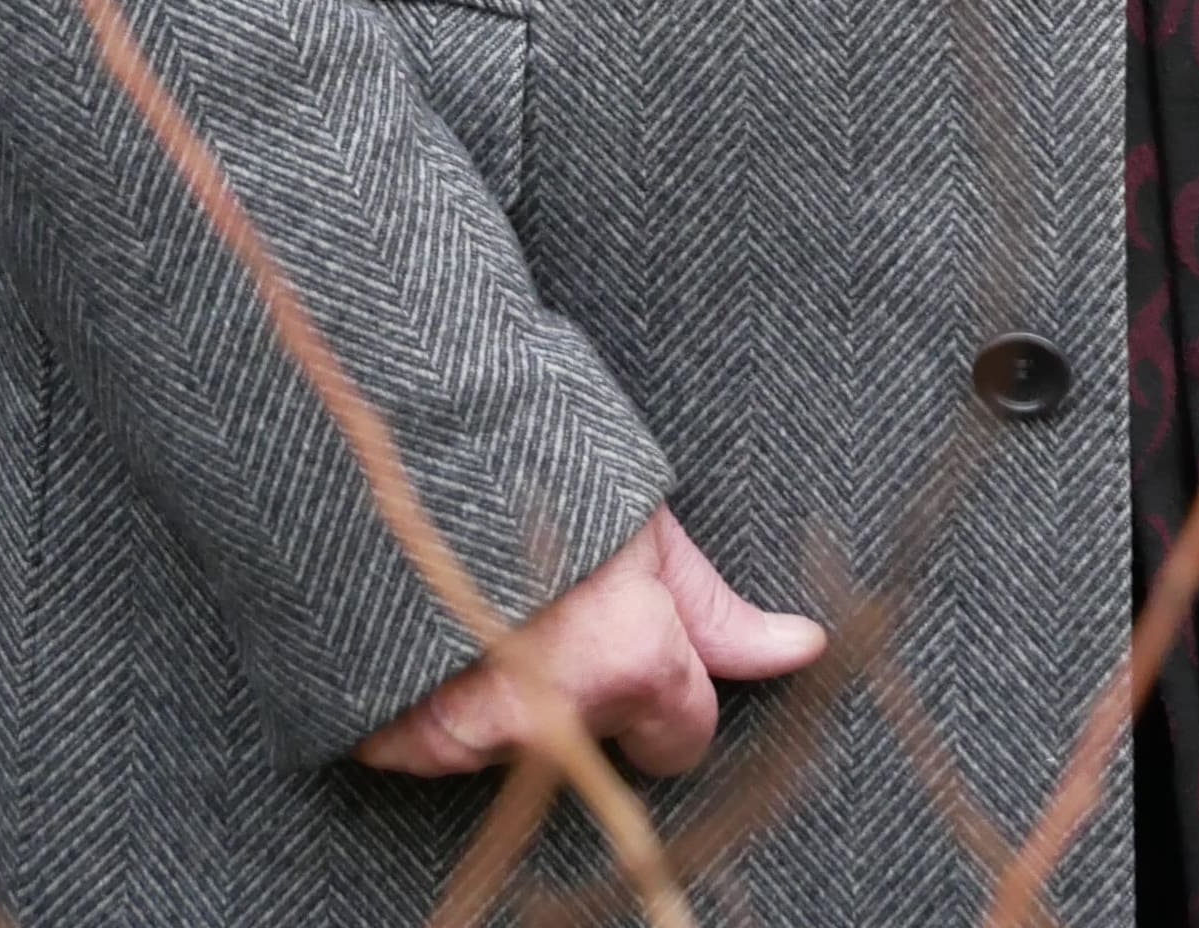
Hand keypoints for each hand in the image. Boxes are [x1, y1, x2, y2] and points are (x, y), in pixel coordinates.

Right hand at [355, 509, 822, 781]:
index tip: (643, 645)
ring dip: (514, 694)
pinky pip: (440, 750)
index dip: (673, 688)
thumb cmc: (541, 469)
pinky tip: (441, 634)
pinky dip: (442, 703)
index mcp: (629, 661)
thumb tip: (801, 650)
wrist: (402, 449)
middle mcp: (554, 718)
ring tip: (494, 605)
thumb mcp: (646, 527)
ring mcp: (470, 738)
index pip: (686, 736)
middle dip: (592, 691)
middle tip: (560, 611)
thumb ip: (718, 612)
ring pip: (524, 745)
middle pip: (604, 740)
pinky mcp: (398, 744)